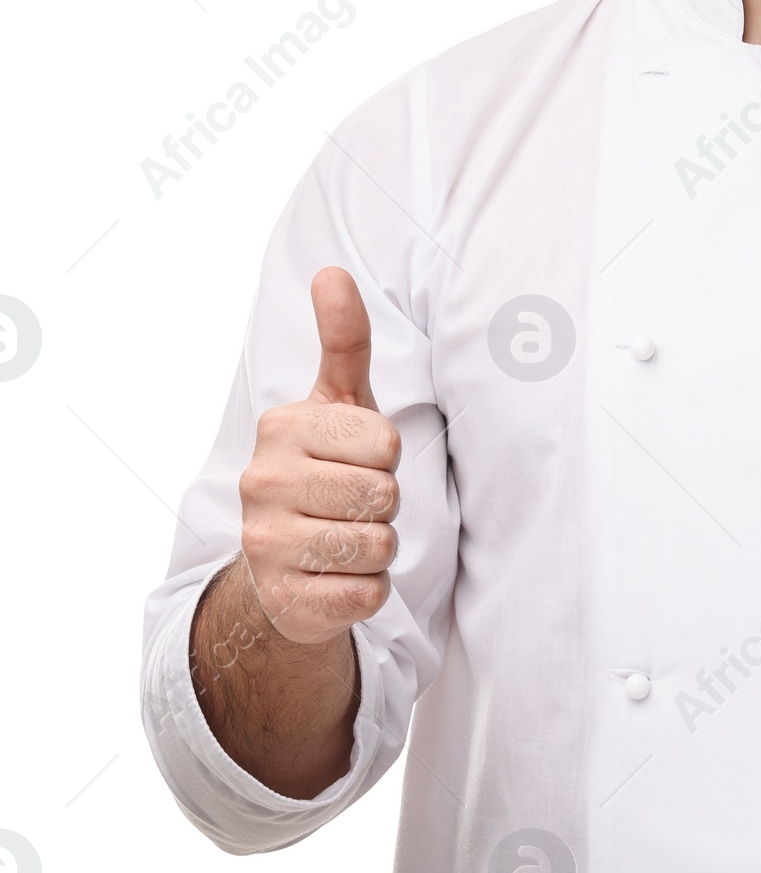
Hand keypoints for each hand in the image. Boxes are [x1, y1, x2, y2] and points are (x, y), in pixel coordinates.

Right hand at [235, 266, 400, 644]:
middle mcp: (261, 484)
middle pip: (384, 494)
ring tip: (343, 536)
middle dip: (383, 502)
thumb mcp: (339, 400)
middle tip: (350, 502)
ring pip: (378, 546)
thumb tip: (332, 271)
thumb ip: (343, 338)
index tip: (357, 459)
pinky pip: (366, 594)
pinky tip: (334, 575)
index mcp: (280, 428)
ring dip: (377, 546)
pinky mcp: (282, 601)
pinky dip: (366, 588)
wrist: (282, 563)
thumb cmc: (325, 466)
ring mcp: (265, 546)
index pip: (386, 443)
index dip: (387, 456)